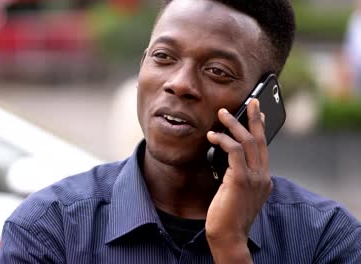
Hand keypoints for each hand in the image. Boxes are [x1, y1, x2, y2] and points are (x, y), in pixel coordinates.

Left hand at [205, 99, 271, 262]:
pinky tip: (211, 136)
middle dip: (255, 118)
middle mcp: (263, 176)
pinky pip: (233, 151)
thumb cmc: (228, 215)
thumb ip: (238, 175)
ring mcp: (254, 178)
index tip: (258, 114)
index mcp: (263, 179)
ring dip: (234, 124)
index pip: (264, 148)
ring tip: (222, 113)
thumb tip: (228, 159)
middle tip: (251, 101)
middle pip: (260, 140)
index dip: (261, 129)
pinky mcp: (240, 180)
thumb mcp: (237, 192)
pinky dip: (223, 140)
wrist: (228, 236)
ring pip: (247, 141)